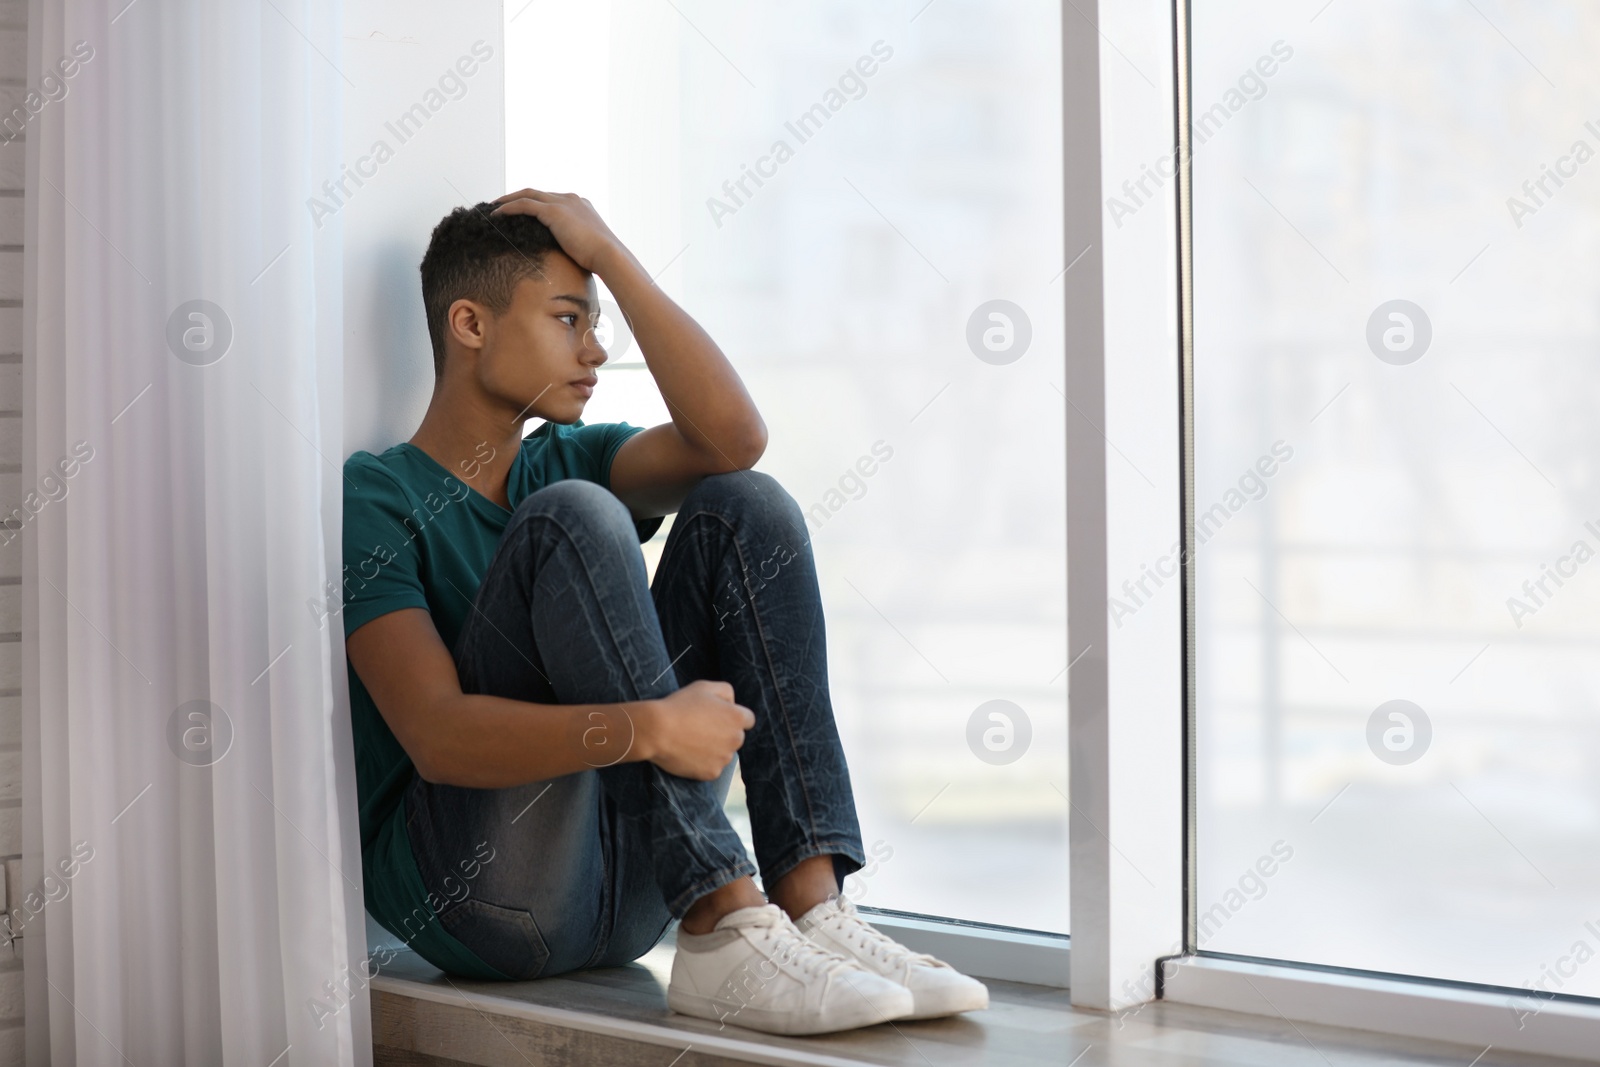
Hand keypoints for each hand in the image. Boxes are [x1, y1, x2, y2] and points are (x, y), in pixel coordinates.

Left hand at [490, 188, 632, 275]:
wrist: (609, 255)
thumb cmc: (602, 259)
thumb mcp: (588, 248)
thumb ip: (577, 245)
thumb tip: (572, 259)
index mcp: (580, 205)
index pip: (551, 199)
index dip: (534, 203)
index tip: (521, 210)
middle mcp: (571, 199)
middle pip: (537, 192)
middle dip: (517, 197)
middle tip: (500, 205)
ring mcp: (562, 203)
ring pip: (527, 194)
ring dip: (508, 199)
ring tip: (493, 208)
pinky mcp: (554, 211)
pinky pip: (524, 204)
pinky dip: (508, 207)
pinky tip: (497, 214)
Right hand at [642, 680, 754, 780]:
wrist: (656, 731)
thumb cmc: (680, 706)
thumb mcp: (704, 686)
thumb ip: (726, 692)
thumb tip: (732, 703)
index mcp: (737, 718)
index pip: (747, 719)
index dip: (732, 717)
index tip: (717, 717)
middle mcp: (736, 740)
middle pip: (736, 738)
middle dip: (724, 734)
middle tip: (701, 729)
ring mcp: (724, 759)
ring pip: (724, 754)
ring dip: (714, 749)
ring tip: (691, 741)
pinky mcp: (711, 773)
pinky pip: (712, 768)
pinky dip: (703, 763)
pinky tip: (688, 753)